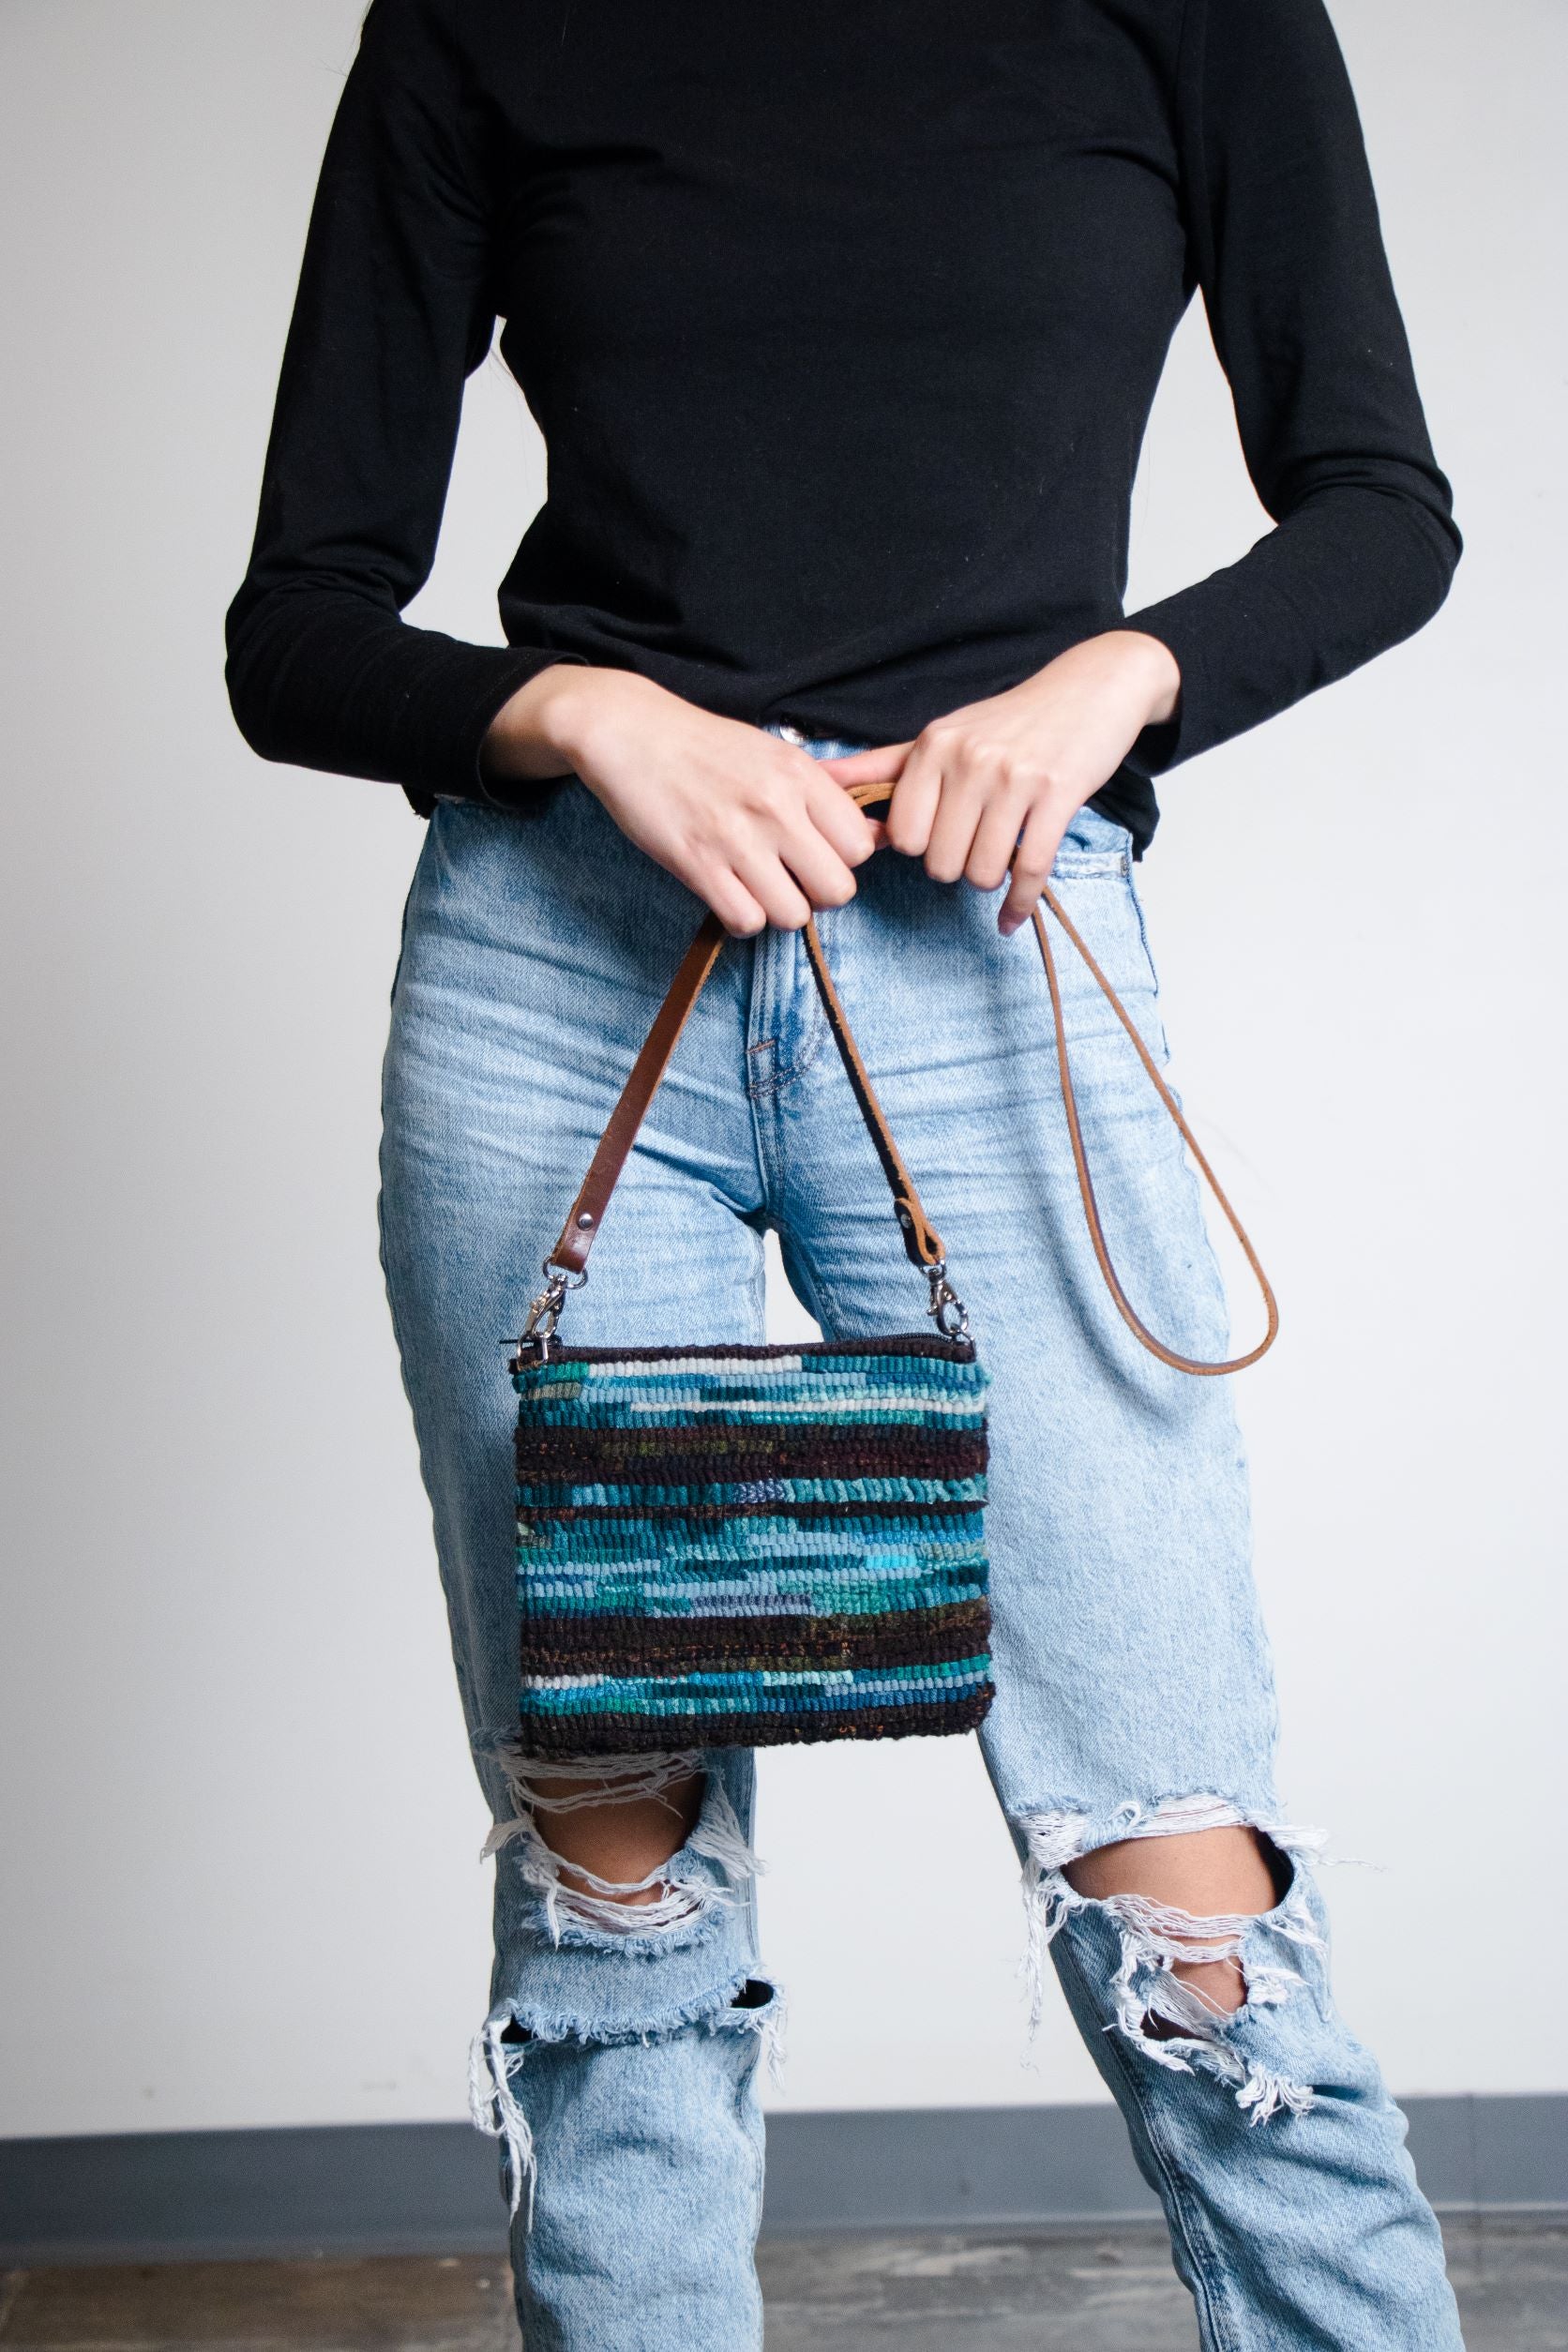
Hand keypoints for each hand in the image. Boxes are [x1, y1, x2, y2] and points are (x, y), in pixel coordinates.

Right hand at [481, 667, 877, 936]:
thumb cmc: (705, 745)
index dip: (843, 860)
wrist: (630, 731)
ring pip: (794, 914)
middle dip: (818, 894)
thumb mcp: (773, 753)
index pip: (860, 846)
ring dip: (779, 910)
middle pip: (838, 889)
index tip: (818, 854)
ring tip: (760, 890)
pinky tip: (731, 896)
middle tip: (793, 880)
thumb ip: (822, 793)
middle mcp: (775, 807)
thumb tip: (874, 836)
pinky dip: (742, 919)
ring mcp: (736, 838)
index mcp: (800, 775)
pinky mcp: (697, 863)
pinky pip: (746, 920)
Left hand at [819, 632, 1179, 934]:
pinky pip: (1030, 872)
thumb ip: (883, 766)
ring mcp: (1015, 779)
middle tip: (974, 849)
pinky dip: (1019, 905)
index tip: (938, 839)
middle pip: (940, 862)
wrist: (1089, 689)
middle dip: (955, 868)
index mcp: (934, 746)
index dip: (920, 849)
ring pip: (982, 871)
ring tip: (999, 858)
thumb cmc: (1009, 722)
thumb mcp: (942, 736)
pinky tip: (1011, 917)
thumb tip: (818, 778)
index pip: (904, 836)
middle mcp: (970, 761)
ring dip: (989, 880)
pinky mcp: (1057, 797)